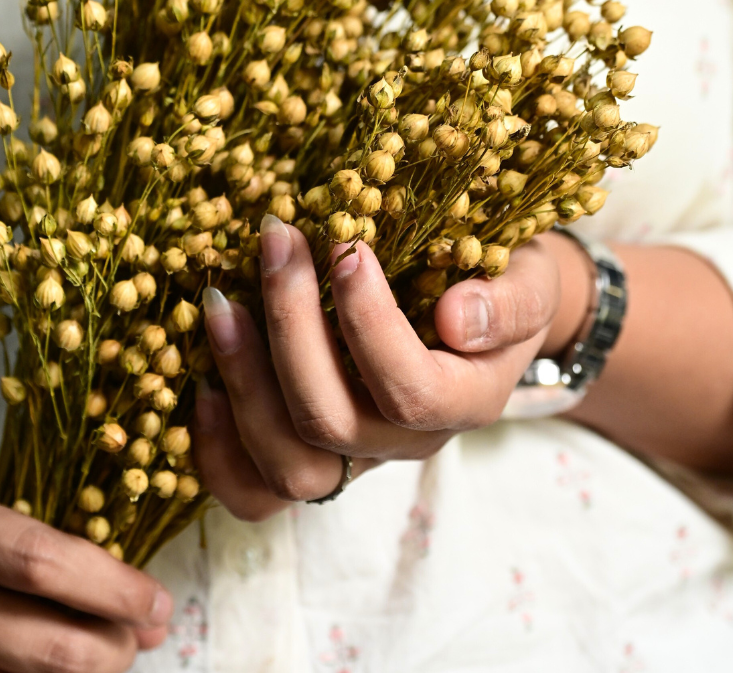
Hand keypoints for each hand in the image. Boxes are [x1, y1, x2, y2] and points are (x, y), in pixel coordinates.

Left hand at [194, 218, 592, 520]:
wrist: (488, 310)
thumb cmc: (505, 284)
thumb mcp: (530, 280)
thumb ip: (510, 302)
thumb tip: (458, 318)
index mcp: (466, 402)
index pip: (412, 391)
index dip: (369, 325)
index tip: (346, 248)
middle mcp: (407, 443)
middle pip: (332, 423)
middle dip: (290, 327)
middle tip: (277, 240)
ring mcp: (355, 456)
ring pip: (288, 466)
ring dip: (244, 382)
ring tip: (222, 303)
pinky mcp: (313, 453)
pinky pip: (256, 493)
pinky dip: (218, 450)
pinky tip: (202, 383)